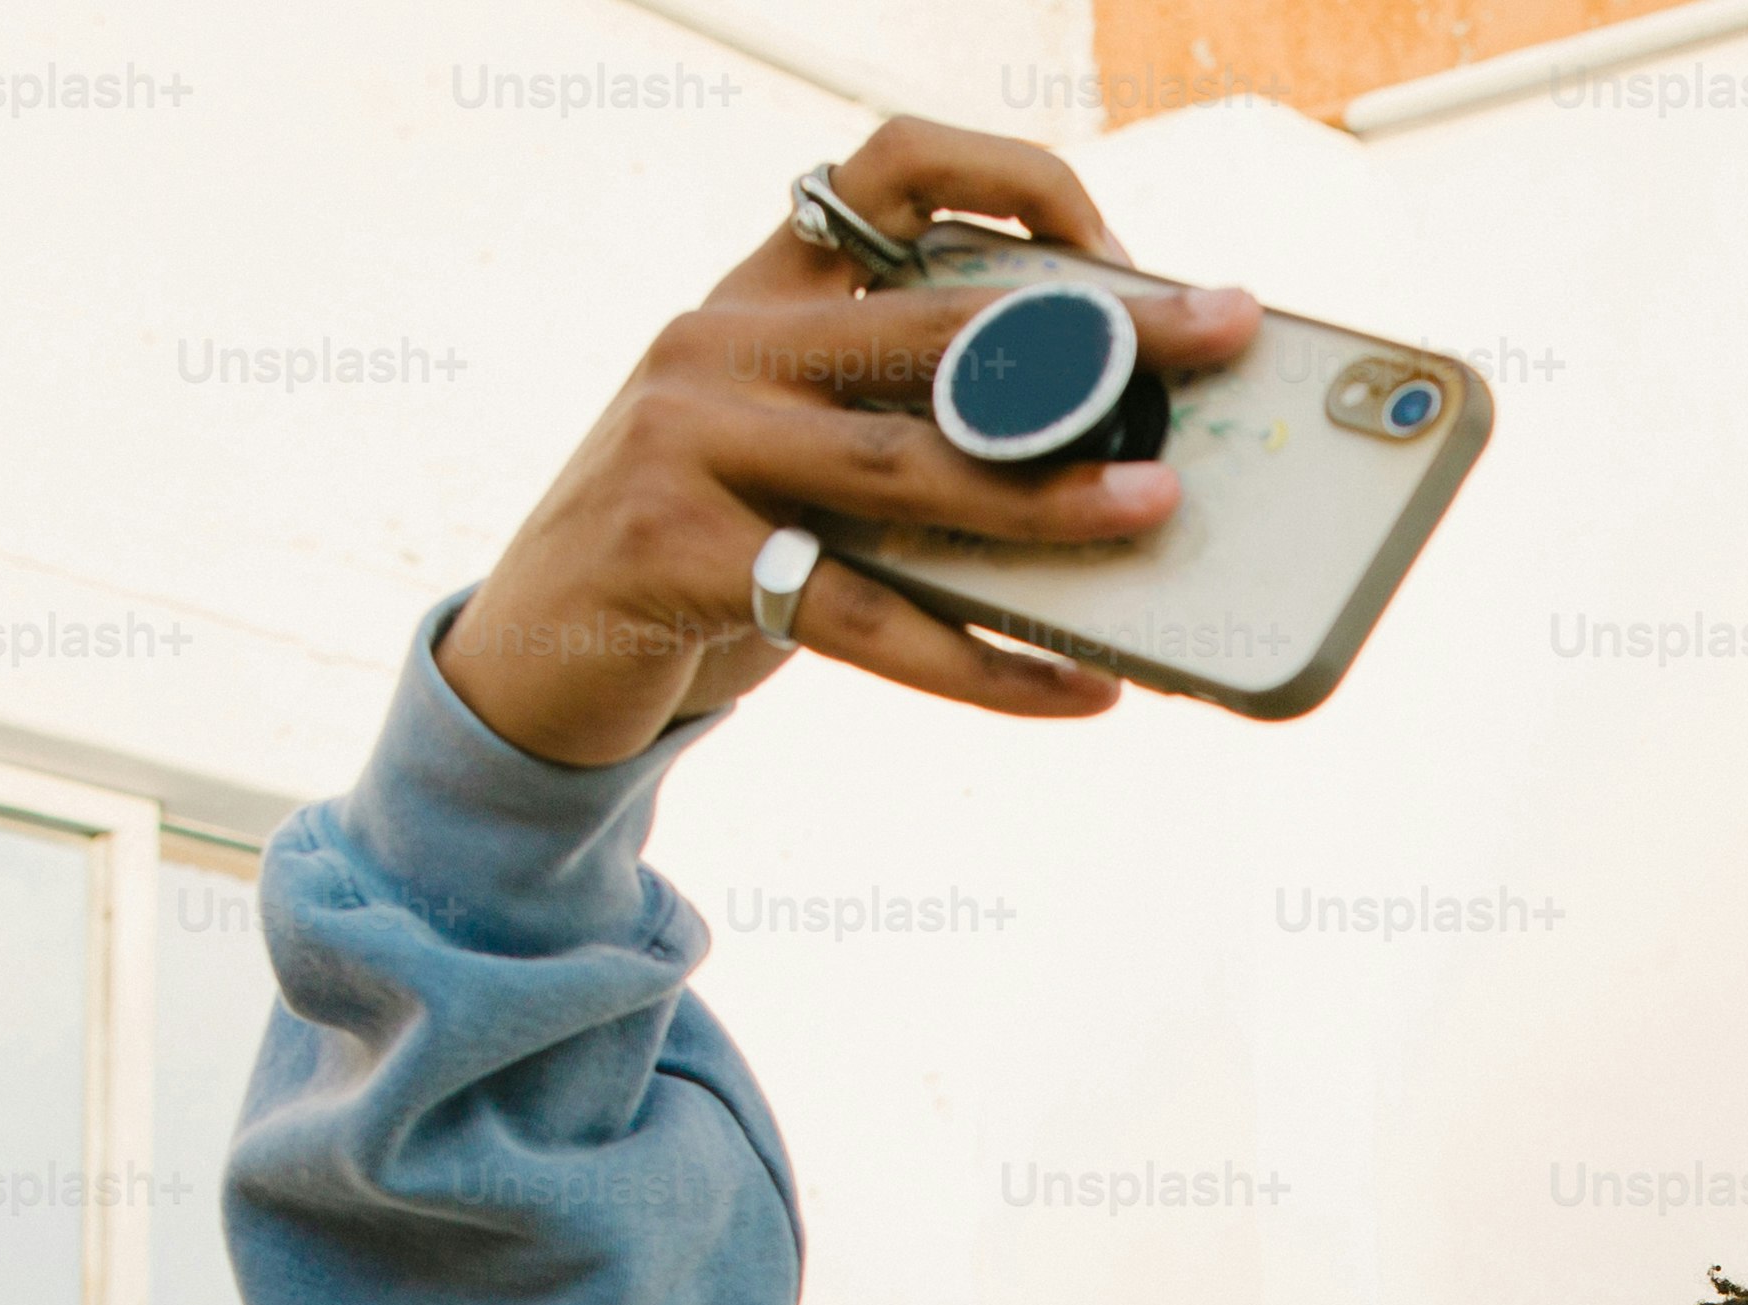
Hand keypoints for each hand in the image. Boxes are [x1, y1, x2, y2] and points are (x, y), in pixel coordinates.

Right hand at [435, 116, 1264, 765]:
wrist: (531, 655)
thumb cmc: (706, 554)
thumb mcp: (798, 464)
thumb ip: (906, 435)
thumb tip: (1113, 474)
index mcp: (762, 293)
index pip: (890, 170)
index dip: (1013, 183)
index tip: (1119, 247)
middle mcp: (722, 342)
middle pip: (938, 322)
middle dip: (1097, 332)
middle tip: (1216, 337)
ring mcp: (688, 440)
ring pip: (908, 466)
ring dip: (1050, 497)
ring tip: (1160, 513)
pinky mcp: (673, 553)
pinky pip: (864, 614)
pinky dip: (982, 663)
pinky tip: (1074, 691)